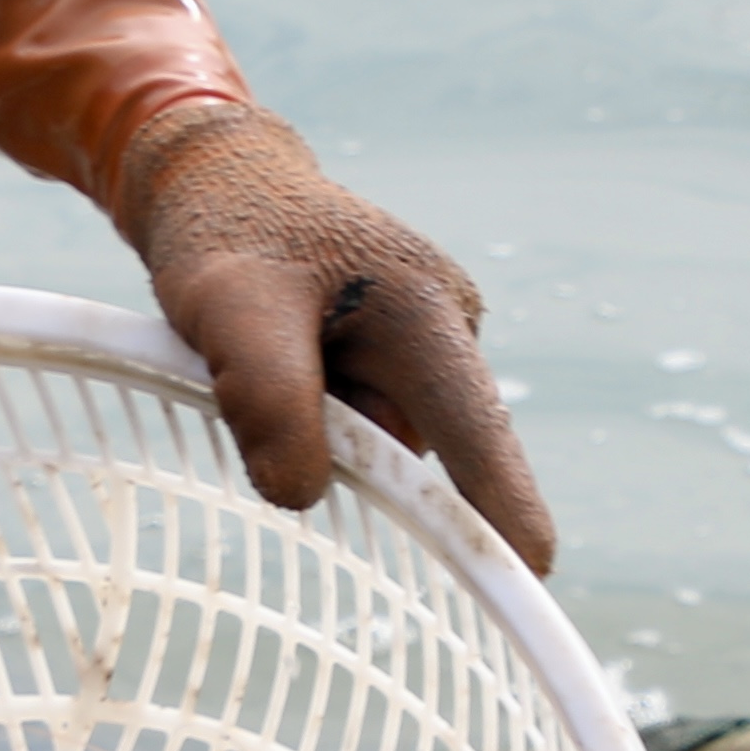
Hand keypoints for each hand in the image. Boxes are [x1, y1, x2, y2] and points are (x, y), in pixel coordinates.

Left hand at [116, 105, 559, 571]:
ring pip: (380, 438)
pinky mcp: (399, 356)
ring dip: (321, 429)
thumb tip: (304, 497)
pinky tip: (283, 359)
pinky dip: (317, 414)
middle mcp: (448, 324)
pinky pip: (363, 420)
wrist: (215, 179)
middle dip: (348, 451)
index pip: (474, 427)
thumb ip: (268, 400)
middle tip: (254, 383)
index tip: (534, 571)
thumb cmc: (225, 234)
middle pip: (417, 443)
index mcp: (426, 308)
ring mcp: (429, 341)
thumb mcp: (226, 308)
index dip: (502, 506)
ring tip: (260, 353)